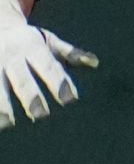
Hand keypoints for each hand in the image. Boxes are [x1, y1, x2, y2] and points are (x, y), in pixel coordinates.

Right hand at [0, 0, 93, 127]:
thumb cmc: (28, 40)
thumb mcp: (49, 41)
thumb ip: (70, 54)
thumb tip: (94, 63)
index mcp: (32, 47)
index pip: (48, 67)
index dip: (59, 82)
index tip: (69, 99)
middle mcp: (11, 55)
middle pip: (22, 79)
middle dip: (30, 97)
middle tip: (40, 115)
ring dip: (2, 104)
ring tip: (8, 124)